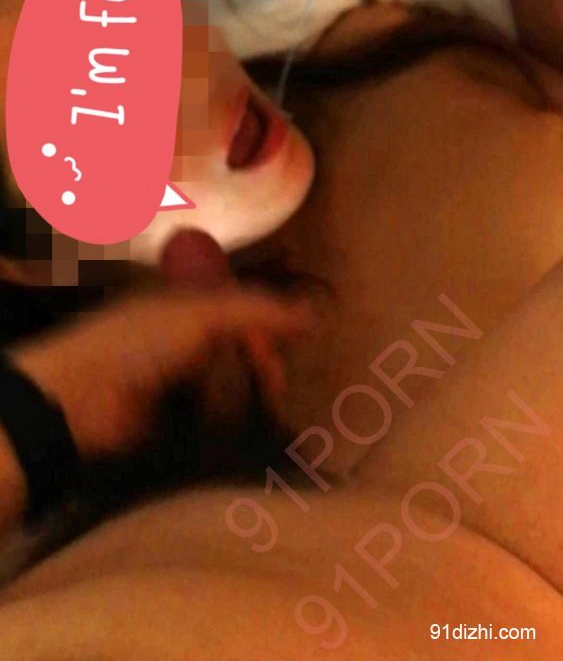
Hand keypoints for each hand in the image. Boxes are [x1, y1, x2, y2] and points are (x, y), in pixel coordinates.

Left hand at [9, 234, 313, 457]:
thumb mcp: (202, 315)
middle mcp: (185, 337)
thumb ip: (258, 311)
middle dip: (263, 365)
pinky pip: (215, 419)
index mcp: (187, 302)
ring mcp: (177, 380)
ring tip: (266, 412)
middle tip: (275, 385)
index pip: (244, 307)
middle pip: (242, 350)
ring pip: (232, 385)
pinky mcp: (173, 421)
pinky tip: (249, 434)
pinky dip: (231, 423)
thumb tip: (315, 313)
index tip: (291, 343)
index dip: (269, 323)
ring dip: (249, 397)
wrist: (79, 401)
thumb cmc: (138, 342)